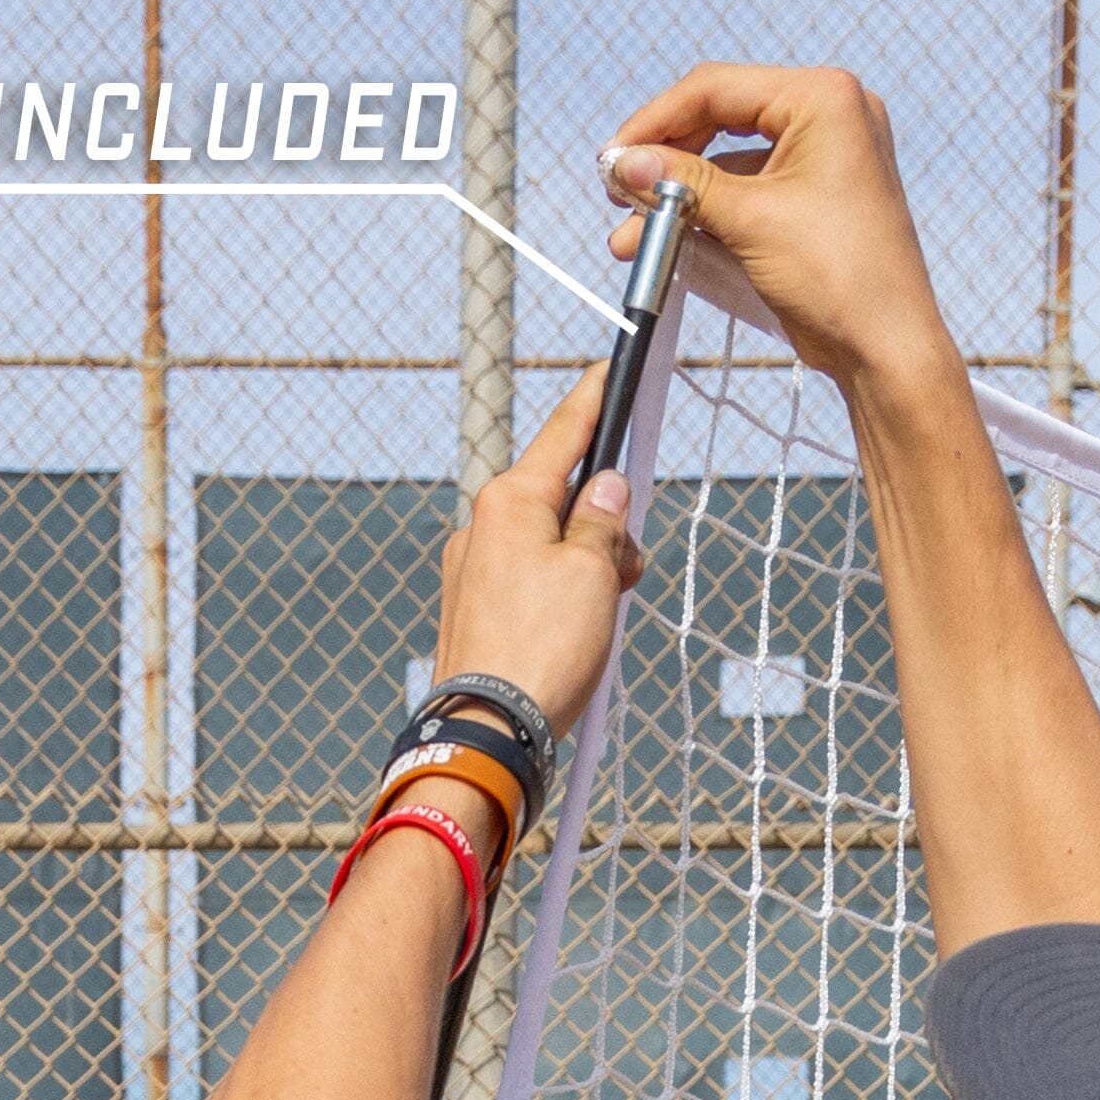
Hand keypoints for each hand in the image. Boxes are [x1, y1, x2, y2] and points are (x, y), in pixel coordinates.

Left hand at [435, 364, 644, 747]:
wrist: (490, 730)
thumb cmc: (543, 649)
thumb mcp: (595, 573)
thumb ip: (604, 522)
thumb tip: (605, 490)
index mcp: (510, 499)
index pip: (564, 433)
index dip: (596, 400)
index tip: (613, 368)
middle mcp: (482, 525)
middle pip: (562, 498)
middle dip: (604, 525)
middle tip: (627, 571)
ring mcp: (471, 568)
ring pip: (549, 544)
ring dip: (587, 567)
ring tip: (599, 620)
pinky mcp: (471, 608)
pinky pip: (529, 581)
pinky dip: (561, 595)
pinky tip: (573, 637)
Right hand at [600, 65, 953, 396]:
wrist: (887, 349)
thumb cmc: (839, 277)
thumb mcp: (750, 221)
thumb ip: (682, 185)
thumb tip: (622, 162)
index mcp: (824, 98)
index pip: (717, 89)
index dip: (655, 122)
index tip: (610, 158)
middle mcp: (829, 115)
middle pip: (719, 120)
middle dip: (665, 163)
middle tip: (617, 193)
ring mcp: (825, 157)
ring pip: (729, 163)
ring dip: (679, 197)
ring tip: (630, 236)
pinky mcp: (816, 197)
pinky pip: (749, 192)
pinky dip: (709, 215)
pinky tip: (668, 242)